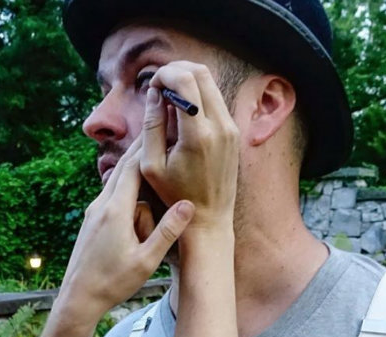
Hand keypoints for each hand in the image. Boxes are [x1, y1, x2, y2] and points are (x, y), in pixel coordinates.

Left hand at [59, 139, 195, 323]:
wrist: (77, 299)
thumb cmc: (112, 283)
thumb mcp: (146, 261)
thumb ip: (167, 232)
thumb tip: (189, 205)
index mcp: (115, 210)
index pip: (134, 166)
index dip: (151, 144)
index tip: (167, 126)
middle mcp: (100, 205)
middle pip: (124, 167)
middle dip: (144, 149)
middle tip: (163, 126)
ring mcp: (93, 212)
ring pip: (117, 182)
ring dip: (136, 170)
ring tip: (157, 154)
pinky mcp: (91, 221)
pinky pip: (112, 196)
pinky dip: (127, 187)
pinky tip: (139, 188)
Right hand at [141, 61, 238, 231]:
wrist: (209, 217)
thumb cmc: (175, 195)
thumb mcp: (151, 166)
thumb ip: (151, 127)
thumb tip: (155, 94)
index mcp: (198, 135)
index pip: (185, 81)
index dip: (164, 75)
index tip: (150, 86)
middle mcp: (220, 126)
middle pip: (201, 73)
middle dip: (176, 70)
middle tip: (158, 84)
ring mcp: (231, 127)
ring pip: (210, 82)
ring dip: (187, 80)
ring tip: (167, 95)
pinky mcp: (234, 131)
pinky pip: (215, 98)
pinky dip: (197, 94)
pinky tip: (181, 109)